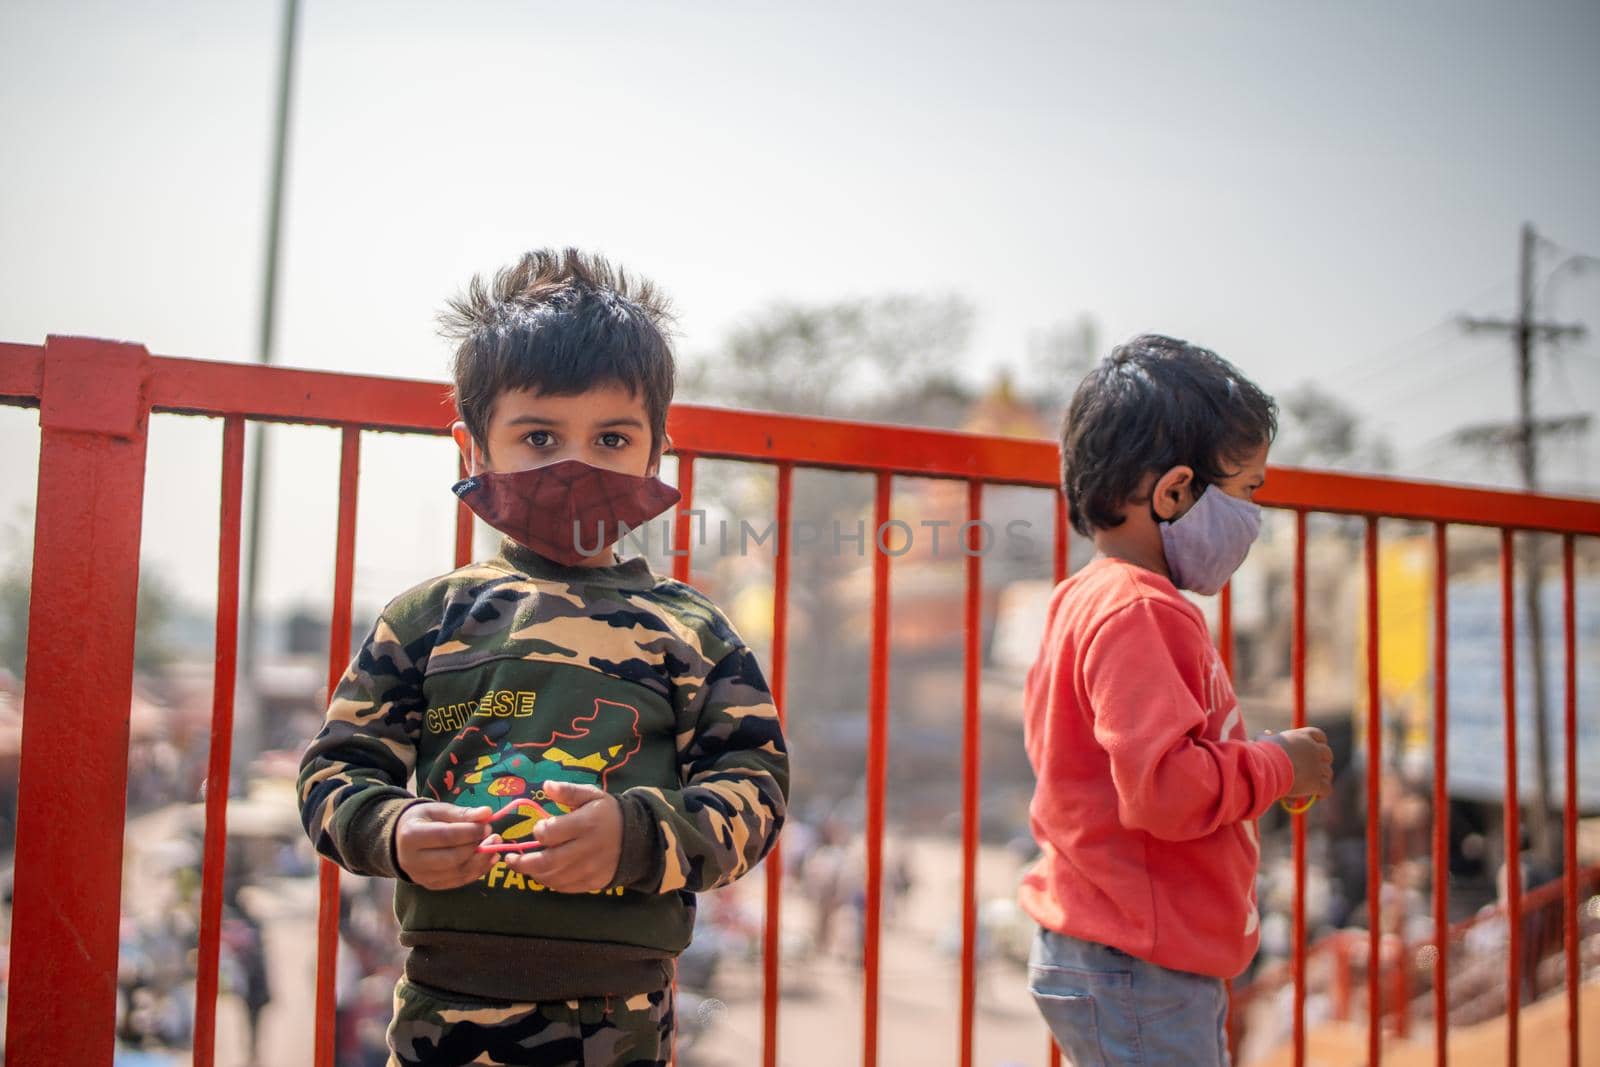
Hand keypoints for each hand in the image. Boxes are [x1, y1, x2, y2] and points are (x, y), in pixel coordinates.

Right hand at [394, 802, 496, 889]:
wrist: (401, 840)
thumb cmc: (422, 820)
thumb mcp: (438, 810)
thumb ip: (462, 813)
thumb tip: (487, 813)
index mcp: (411, 836)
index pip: (446, 836)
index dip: (470, 832)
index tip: (487, 825)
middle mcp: (412, 860)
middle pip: (452, 858)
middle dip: (477, 847)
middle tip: (493, 835)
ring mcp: (421, 876)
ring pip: (457, 873)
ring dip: (481, 861)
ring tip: (494, 847)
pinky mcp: (430, 885)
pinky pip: (458, 881)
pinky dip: (477, 871)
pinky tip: (488, 859)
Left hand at [501, 781, 622, 892]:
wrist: (637, 838)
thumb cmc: (608, 814)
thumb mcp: (592, 795)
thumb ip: (568, 791)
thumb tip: (546, 785)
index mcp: (585, 824)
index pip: (549, 833)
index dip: (538, 831)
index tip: (538, 828)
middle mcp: (586, 849)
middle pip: (546, 862)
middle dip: (522, 863)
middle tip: (510, 859)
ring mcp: (589, 869)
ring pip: (552, 878)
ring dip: (534, 874)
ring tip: (525, 866)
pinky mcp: (591, 883)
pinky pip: (563, 887)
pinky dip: (549, 882)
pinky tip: (544, 873)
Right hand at [1260, 727, 1333, 800]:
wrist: (1267, 766)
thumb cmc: (1263, 753)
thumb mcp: (1265, 741)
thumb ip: (1270, 738)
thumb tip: (1268, 734)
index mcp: (1303, 736)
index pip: (1319, 736)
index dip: (1318, 743)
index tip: (1315, 749)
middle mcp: (1314, 749)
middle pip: (1327, 754)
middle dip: (1323, 762)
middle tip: (1315, 770)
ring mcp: (1318, 766)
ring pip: (1328, 773)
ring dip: (1322, 779)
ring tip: (1313, 786)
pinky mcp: (1317, 783)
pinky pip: (1327, 789)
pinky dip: (1323, 793)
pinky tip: (1318, 796)